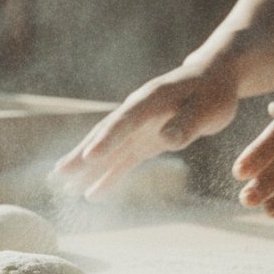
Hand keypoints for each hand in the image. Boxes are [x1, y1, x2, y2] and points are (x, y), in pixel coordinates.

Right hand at [52, 60, 240, 198]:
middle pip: (105, 135)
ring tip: (62, 185)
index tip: (88, 157)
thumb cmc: (214, 92)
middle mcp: (137, 113)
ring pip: (108, 149)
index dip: (106, 140)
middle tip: (58, 174)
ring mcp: (138, 127)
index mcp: (150, 100)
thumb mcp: (208, 107)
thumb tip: (168, 140)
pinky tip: (91, 194)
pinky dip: (107, 176)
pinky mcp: (145, 140)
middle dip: (81, 155)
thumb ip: (188, 123)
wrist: (214, 78)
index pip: (125, 121)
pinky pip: (122, 160)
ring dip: (86, 167)